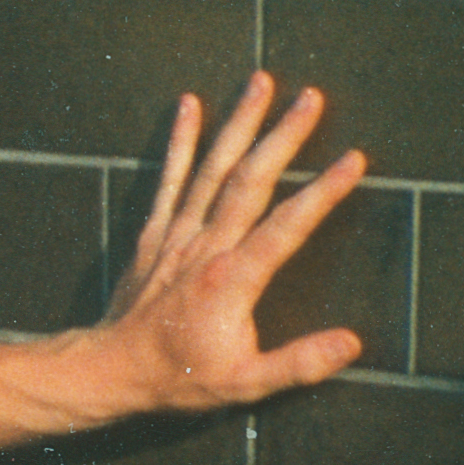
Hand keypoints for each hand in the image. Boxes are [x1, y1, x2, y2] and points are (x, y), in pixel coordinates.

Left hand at [88, 74, 368, 411]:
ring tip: (261, 81)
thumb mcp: (245, 383)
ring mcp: (176, 233)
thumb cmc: (179, 378)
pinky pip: (170, 177)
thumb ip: (299, 362)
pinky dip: (181, 140)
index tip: (353, 159)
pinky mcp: (154, 232)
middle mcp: (205, 246)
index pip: (287, 226)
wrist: (109, 369)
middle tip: (312, 97)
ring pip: (213, 168)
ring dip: (239, 123)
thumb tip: (352, 343)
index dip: (322, 191)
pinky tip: (190, 105)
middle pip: (251, 179)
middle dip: (284, 136)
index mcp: (232, 278)